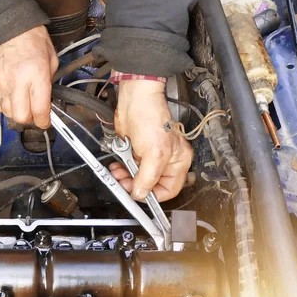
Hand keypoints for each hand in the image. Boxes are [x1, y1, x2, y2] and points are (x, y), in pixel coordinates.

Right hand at [0, 26, 58, 127]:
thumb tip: (46, 105)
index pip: (40, 110)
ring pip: (7, 113)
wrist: (9, 27)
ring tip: (20, 99)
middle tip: (32, 112)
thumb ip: (49, 85)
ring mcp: (0, 82)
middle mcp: (17, 81)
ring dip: (15, 111)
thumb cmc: (33, 41)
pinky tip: (8, 95)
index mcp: (37, 75)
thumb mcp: (51, 61)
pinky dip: (2, 105)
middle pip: (21, 117)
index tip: (45, 122)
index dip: (44, 121)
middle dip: (29, 119)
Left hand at [110, 80, 192, 201]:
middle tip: (124, 183)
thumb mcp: (154, 154)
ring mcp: (150, 156)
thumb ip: (147, 177)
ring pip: (138, 177)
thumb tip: (141, 194)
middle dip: (136, 185)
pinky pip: (129, 167)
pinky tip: (117, 165)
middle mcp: (166, 160)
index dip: (154, 196)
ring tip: (118, 172)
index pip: (169, 189)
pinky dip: (122, 168)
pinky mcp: (137, 150)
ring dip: (126, 177)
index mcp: (178, 162)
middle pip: (152, 185)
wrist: (134, 101)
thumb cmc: (151, 119)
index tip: (139, 195)